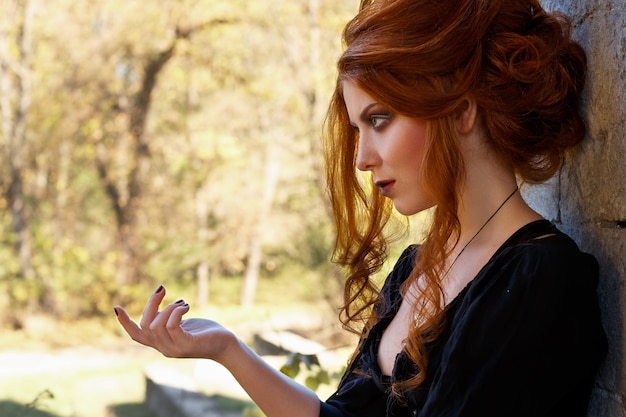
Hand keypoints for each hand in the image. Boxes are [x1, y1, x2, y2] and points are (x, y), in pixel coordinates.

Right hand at [114, 285, 235, 360]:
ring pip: (156, 326)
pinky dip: (176, 312)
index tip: (116, 308)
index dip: (125, 323)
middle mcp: (164, 348)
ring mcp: (174, 348)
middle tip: (163, 289)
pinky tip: (185, 306)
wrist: (226, 345)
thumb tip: (160, 304)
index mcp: (161, 343)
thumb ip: (169, 319)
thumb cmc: (206, 332)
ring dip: (167, 308)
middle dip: (151, 304)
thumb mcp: (183, 324)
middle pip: (145, 325)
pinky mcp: (186, 345)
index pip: (137, 336)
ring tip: (181, 302)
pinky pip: (172, 326)